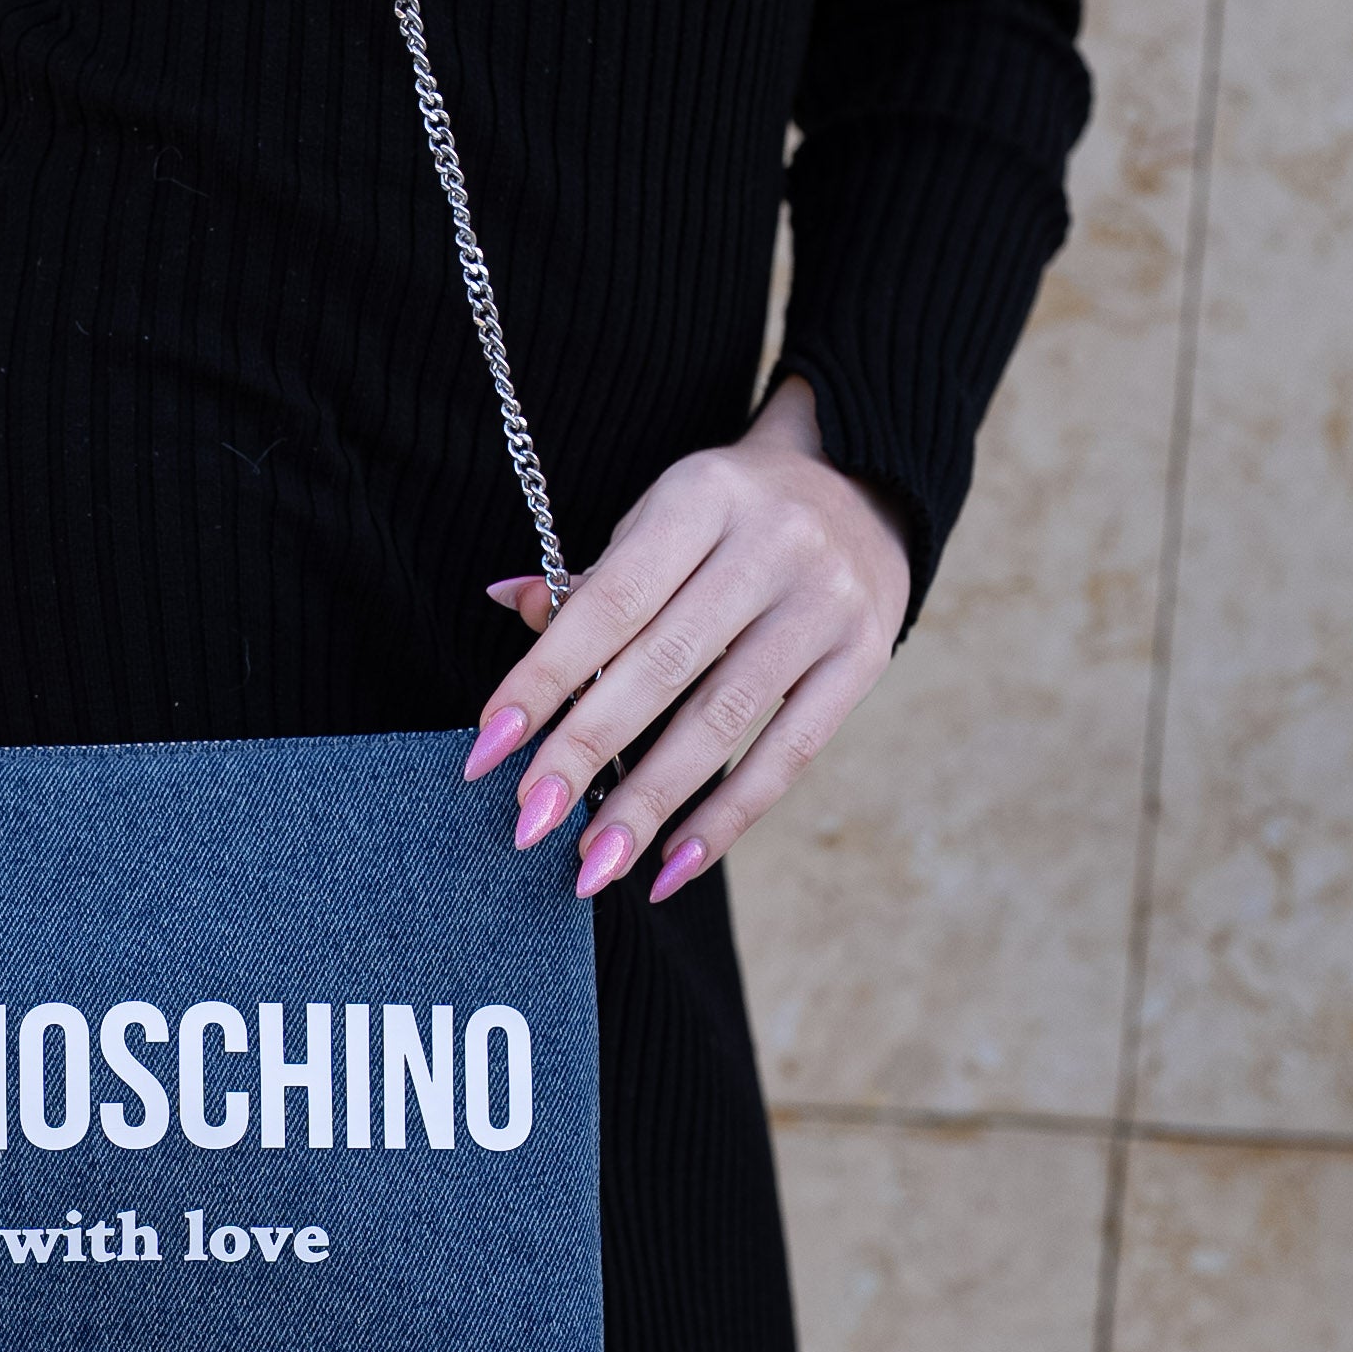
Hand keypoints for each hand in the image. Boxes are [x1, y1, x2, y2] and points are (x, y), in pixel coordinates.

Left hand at [463, 377, 911, 899]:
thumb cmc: (729, 516)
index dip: (544, 677)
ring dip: (650, 802)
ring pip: (723, 719)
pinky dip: (727, 816)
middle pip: (662, 665)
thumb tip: (508, 604)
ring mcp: (825, 604)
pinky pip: (790, 753)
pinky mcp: (865, 657)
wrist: (863, 485)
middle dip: (586, 750)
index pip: (608, 602)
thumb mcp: (661, 517)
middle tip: (529, 822)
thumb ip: (595, 576)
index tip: (487, 747)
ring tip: (594, 864)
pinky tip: (672, 866)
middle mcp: (770, 545)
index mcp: (701, 497)